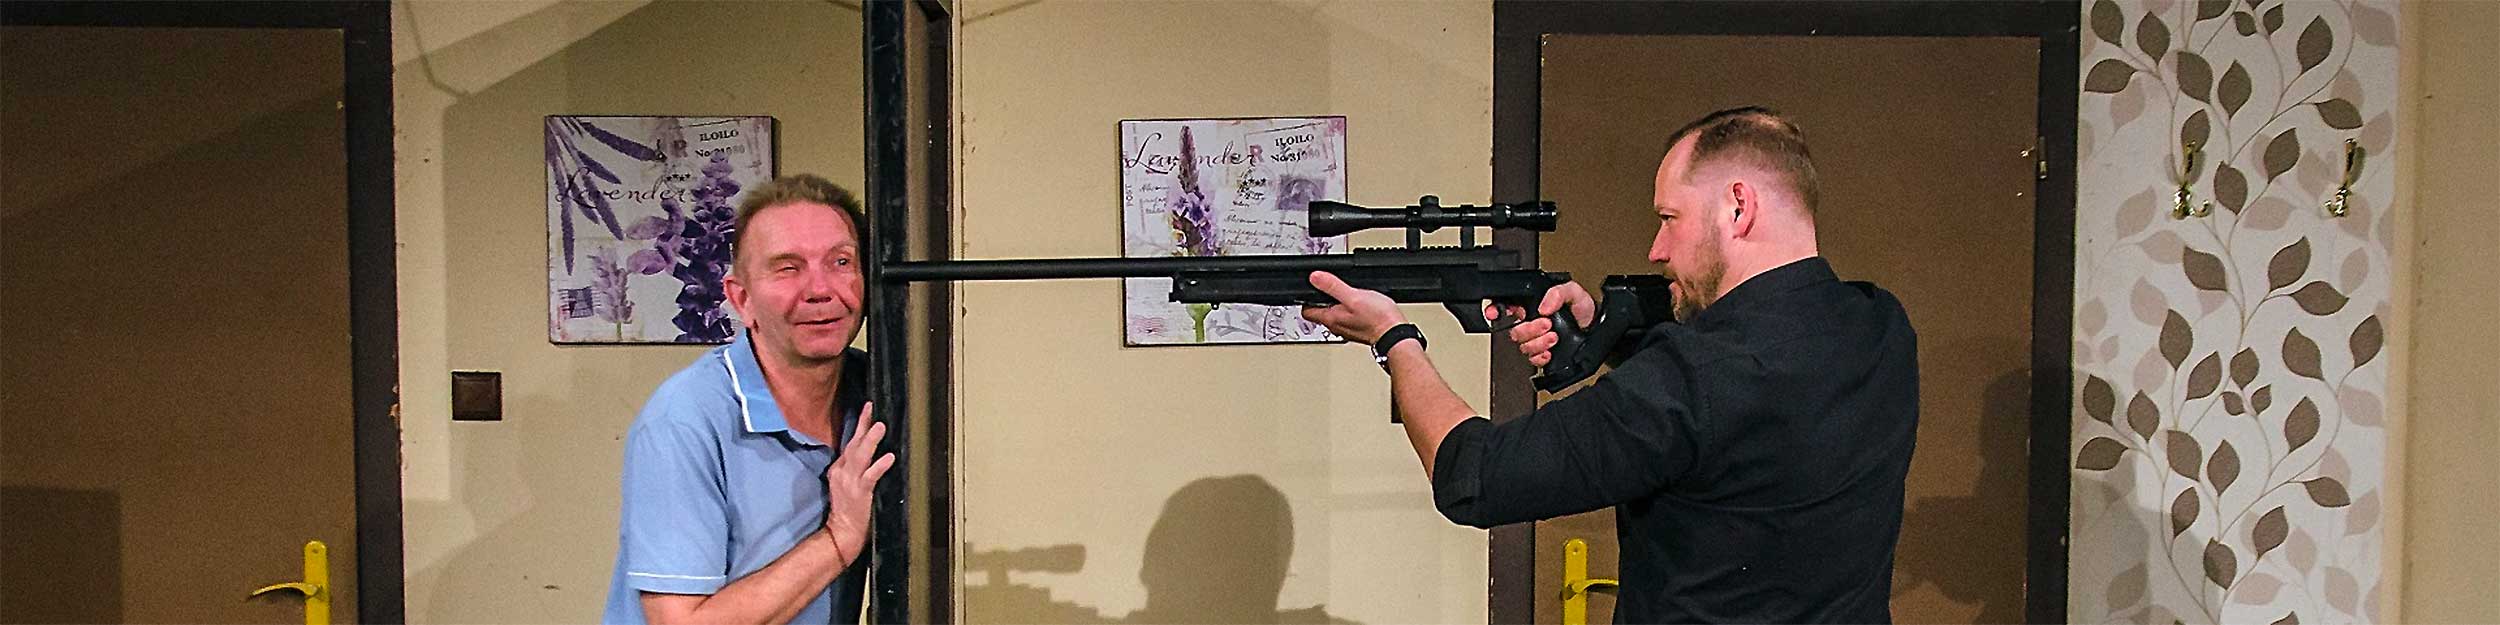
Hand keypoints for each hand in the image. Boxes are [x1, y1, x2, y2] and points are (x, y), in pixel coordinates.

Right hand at [823, 403, 894, 564]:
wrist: (841, 531)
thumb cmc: (846, 509)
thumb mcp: (843, 483)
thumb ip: (851, 468)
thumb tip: (864, 451)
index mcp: (839, 469)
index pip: (849, 443)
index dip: (859, 426)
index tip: (867, 409)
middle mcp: (842, 472)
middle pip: (852, 444)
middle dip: (862, 425)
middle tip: (871, 408)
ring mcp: (850, 482)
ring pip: (860, 456)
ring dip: (870, 440)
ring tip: (879, 426)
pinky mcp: (860, 493)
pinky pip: (870, 476)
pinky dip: (879, 466)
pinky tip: (889, 457)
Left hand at [1299, 271, 1406, 344]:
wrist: (1395, 335)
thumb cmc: (1377, 319)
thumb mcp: (1353, 296)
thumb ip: (1333, 286)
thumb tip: (1315, 277)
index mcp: (1331, 318)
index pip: (1307, 311)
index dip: (1306, 299)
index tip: (1310, 289)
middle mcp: (1337, 327)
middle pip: (1321, 313)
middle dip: (1322, 301)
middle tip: (1326, 290)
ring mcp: (1348, 330)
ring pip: (1335, 316)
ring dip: (1337, 306)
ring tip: (1343, 296)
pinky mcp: (1360, 330)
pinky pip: (1349, 319)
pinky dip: (1350, 311)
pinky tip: (1359, 306)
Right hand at [1484, 281, 1595, 366]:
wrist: (1596, 326)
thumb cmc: (1582, 308)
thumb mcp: (1572, 291)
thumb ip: (1557, 293)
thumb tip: (1544, 306)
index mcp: (1532, 305)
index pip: (1506, 306)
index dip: (1496, 310)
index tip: (1496, 313)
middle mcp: (1531, 323)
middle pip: (1514, 331)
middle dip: (1529, 329)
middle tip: (1547, 324)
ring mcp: (1536, 340)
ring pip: (1523, 346)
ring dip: (1537, 343)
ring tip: (1554, 337)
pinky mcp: (1543, 354)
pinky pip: (1533, 360)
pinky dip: (1540, 357)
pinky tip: (1550, 352)